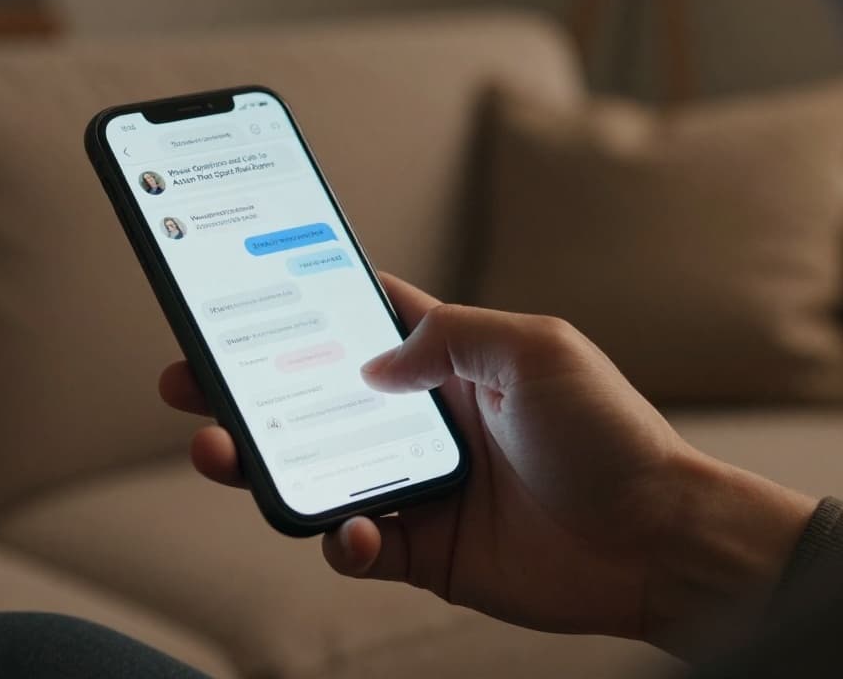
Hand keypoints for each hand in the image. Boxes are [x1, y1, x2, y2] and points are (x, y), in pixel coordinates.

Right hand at [160, 274, 815, 658]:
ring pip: (318, 472)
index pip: (362, 321)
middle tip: (187, 381)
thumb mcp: (535, 348)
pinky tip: (349, 530)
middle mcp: (426, 422)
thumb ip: (450, 335)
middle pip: (315, 399)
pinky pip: (359, 546)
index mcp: (451, 362)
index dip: (302, 305)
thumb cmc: (606, 432)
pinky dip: (340, 539)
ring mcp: (423, 488)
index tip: (241, 291)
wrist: (656, 540)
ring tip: (221, 452)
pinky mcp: (427, 551)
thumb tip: (371, 358)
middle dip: (247, 389)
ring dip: (264, 463)